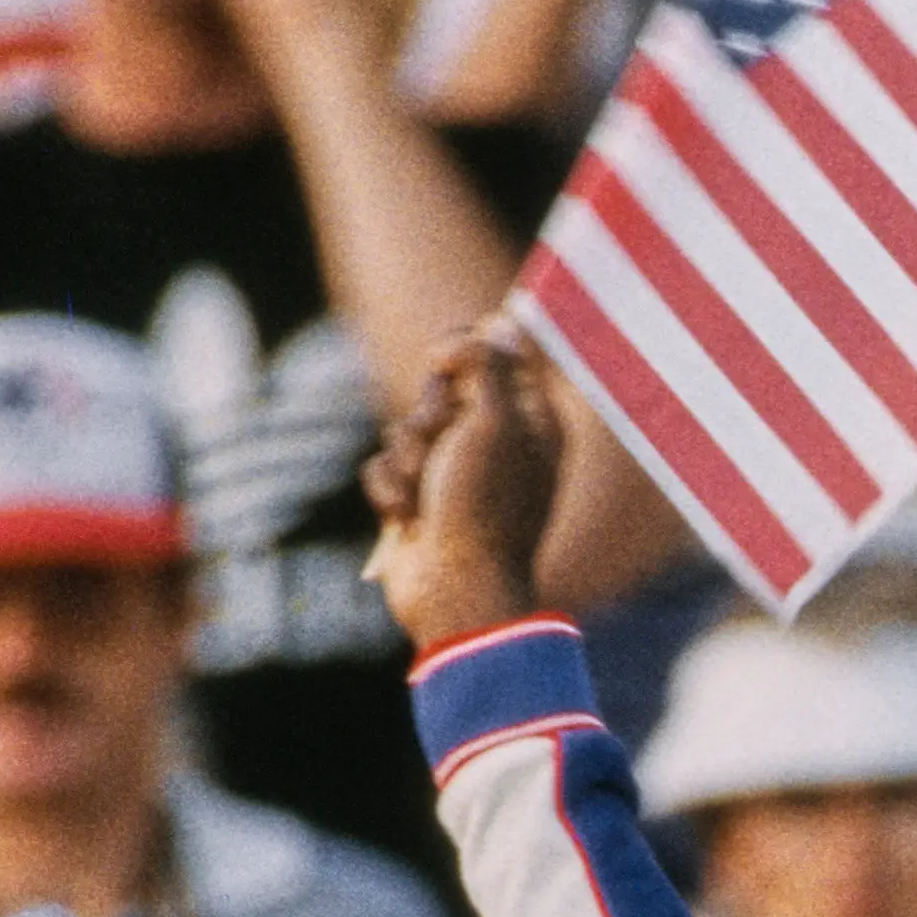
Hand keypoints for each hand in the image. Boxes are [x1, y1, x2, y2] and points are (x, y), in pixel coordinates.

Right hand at [363, 320, 567, 650]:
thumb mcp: (495, 422)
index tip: (448, 360)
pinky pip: (384, 469)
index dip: (467, 348)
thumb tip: (489, 324)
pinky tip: (408, 520)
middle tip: (442, 444)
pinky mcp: (418, 502)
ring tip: (426, 495)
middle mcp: (495, 445)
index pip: (499, 355)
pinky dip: (391, 492)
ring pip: (407, 429)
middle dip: (429, 413)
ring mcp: (454, 476)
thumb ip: (486, 365)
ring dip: (408, 459)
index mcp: (531, 423)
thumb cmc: (484, 507)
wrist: (455, 592)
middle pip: (442, 388)